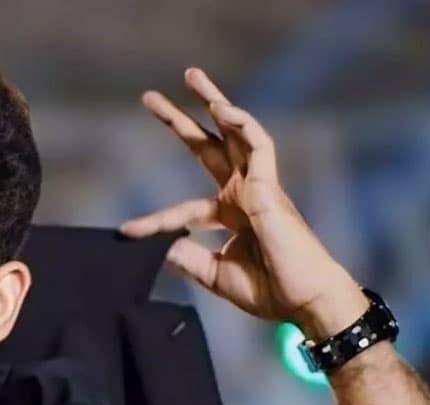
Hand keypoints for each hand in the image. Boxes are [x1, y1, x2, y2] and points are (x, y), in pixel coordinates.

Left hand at [119, 68, 366, 336]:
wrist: (303, 302)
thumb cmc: (268, 290)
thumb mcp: (213, 273)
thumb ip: (185, 256)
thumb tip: (154, 247)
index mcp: (230, 214)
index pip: (182, 210)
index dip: (153, 221)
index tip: (125, 232)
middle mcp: (242, 194)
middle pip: (208, 146)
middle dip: (180, 121)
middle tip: (149, 97)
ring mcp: (258, 187)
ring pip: (235, 132)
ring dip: (214, 103)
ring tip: (191, 76)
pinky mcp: (271, 187)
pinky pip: (259, 146)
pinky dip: (242, 124)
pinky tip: (220, 110)